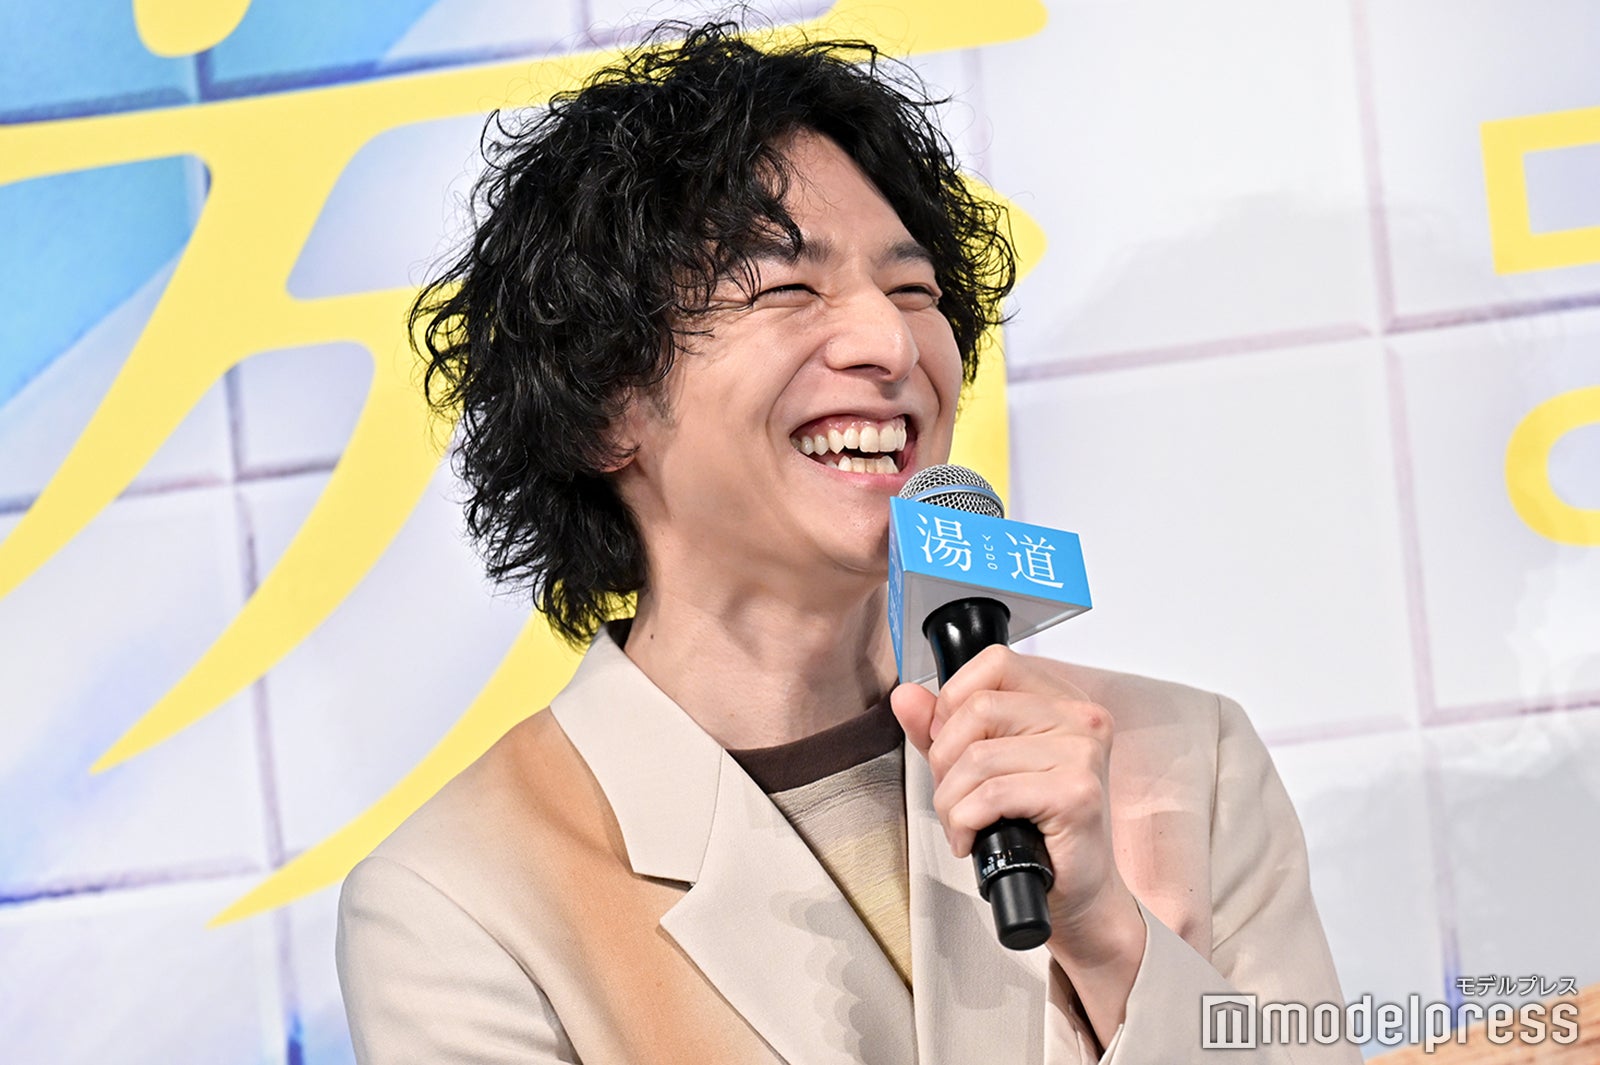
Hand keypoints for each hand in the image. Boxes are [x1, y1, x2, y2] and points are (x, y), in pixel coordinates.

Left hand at [890, 645, 1144, 1042]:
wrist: (1075, 893)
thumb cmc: (1034, 830)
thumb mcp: (977, 768)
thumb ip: (940, 729)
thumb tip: (907, 697)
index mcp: (1062, 700)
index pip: (995, 663)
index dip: (954, 700)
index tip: (949, 742)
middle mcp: (1081, 719)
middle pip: (978, 708)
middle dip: (945, 759)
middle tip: (953, 796)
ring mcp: (1083, 755)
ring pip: (979, 755)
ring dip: (951, 800)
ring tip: (961, 823)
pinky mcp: (1077, 794)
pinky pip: (992, 793)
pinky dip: (965, 820)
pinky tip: (973, 837)